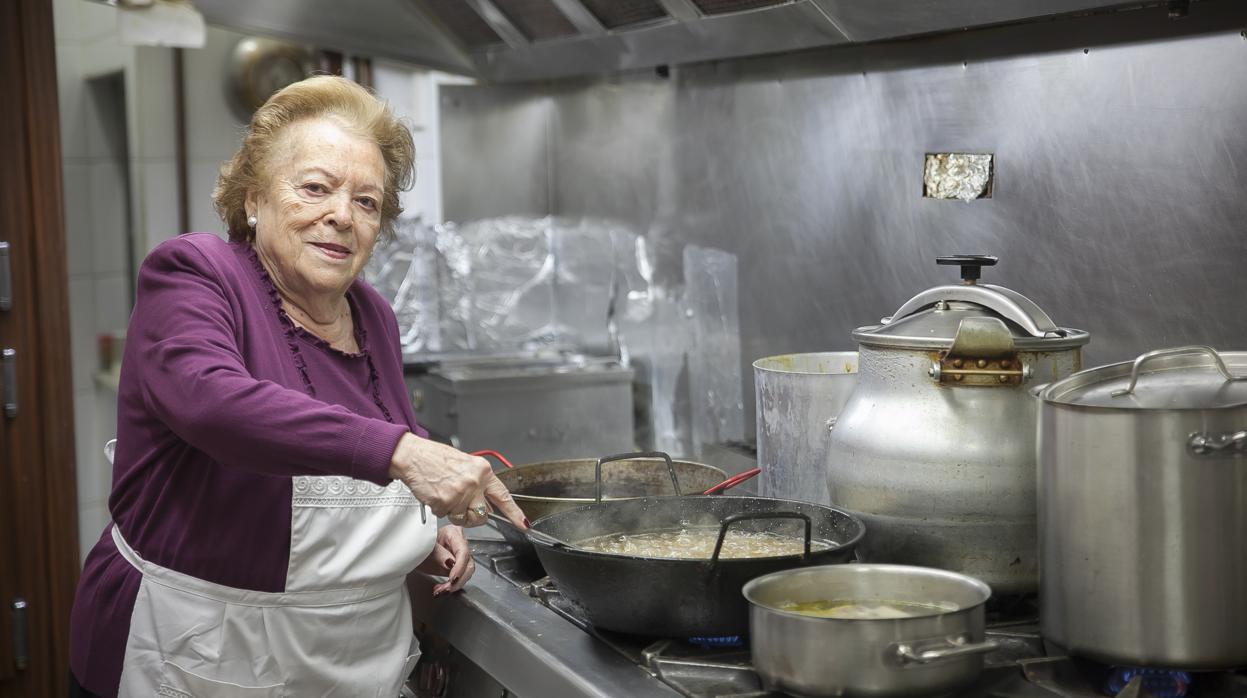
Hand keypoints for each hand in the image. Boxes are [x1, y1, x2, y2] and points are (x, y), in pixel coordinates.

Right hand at [388, 433, 526, 528]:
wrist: (413, 456)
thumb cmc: (435, 459)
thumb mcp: (465, 465)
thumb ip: (479, 483)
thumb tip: (487, 502)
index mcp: (483, 471)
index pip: (503, 496)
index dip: (514, 513)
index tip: (523, 524)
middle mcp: (475, 483)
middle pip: (482, 515)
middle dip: (472, 515)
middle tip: (460, 503)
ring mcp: (460, 494)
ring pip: (463, 519)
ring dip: (454, 513)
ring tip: (446, 495)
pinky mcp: (445, 503)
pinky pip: (446, 517)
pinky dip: (440, 510)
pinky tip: (436, 495)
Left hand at [416, 525, 474, 595]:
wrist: (411, 552)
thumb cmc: (416, 545)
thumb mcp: (425, 548)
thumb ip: (439, 554)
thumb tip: (450, 563)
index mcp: (453, 533)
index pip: (463, 552)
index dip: (459, 567)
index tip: (452, 579)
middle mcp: (459, 543)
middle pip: (468, 563)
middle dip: (458, 579)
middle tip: (446, 588)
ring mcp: (458, 555)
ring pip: (466, 573)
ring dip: (454, 585)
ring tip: (440, 590)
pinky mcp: (456, 566)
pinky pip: (459, 578)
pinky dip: (451, 585)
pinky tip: (441, 588)